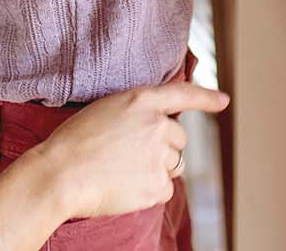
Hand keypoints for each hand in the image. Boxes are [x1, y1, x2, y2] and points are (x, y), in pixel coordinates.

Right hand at [30, 82, 229, 219]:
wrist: (62, 173)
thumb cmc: (74, 141)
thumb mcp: (105, 110)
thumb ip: (136, 114)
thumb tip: (158, 133)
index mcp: (142, 100)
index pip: (182, 94)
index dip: (205, 98)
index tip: (223, 101)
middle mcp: (157, 125)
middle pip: (178, 139)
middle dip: (163, 147)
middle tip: (131, 155)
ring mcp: (159, 156)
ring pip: (173, 165)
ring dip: (157, 169)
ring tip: (124, 171)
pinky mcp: (158, 185)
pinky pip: (165, 189)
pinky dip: (151, 191)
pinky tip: (126, 186)